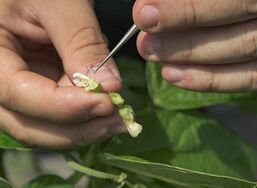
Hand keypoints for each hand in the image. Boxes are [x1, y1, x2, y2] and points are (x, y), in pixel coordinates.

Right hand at [0, 0, 124, 147]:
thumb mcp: (60, 5)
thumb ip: (82, 46)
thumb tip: (109, 87)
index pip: (17, 94)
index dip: (64, 106)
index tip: (107, 104)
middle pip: (28, 123)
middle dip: (77, 128)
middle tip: (118, 122)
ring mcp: (18, 86)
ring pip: (45, 124)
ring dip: (84, 126)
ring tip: (119, 116)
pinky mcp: (38, 86)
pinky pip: (58, 111)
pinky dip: (84, 112)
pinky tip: (105, 101)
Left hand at [133, 0, 256, 90]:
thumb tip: (159, 3)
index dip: (190, 9)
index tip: (146, 12)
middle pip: (245, 24)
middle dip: (187, 34)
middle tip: (146, 41)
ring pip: (252, 51)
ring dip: (196, 59)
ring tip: (156, 56)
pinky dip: (219, 80)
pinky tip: (180, 76)